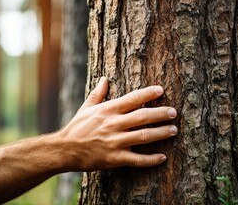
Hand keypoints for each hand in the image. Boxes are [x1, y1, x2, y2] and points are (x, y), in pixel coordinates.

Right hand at [58, 77, 177, 170]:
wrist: (64, 150)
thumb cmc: (77, 127)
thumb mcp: (86, 108)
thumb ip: (98, 93)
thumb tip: (105, 79)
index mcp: (108, 110)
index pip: (132, 98)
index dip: (148, 93)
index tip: (161, 90)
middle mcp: (113, 124)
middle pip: (143, 116)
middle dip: (161, 114)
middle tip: (174, 113)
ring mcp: (115, 142)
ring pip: (144, 136)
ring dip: (161, 133)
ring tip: (173, 130)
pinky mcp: (115, 159)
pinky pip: (137, 159)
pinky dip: (151, 159)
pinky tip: (162, 157)